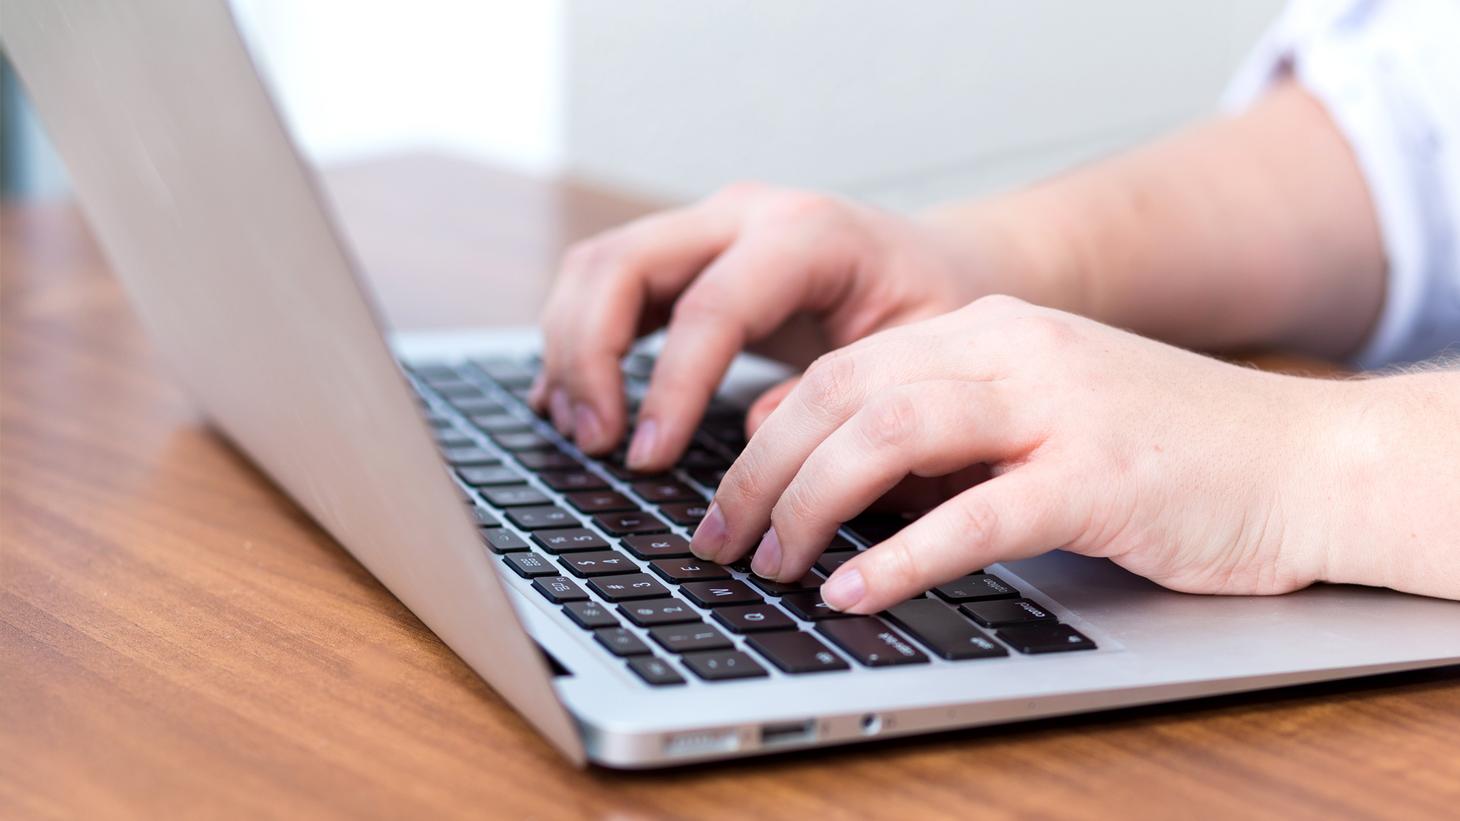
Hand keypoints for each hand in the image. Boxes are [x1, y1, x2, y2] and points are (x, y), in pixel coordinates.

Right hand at [531, 182, 986, 470]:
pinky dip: (578, 341)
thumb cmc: (933, 311)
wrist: (939, 265)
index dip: (668, 386)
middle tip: (598, 443)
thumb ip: (847, 395)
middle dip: (589, 356)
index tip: (648, 460)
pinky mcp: (686, 255)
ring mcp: (707, 227)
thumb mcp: (918, 358)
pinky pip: (606, 284)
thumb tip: (755, 437)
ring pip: (598, 265)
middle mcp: (745, 214)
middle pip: (622, 262)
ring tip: (582, 433)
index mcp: (808, 234)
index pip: (710, 305)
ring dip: (571, 348)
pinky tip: (574, 404)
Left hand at [690, 296, 1350, 612]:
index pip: (841, 368)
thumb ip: (937, 418)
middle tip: (719, 537)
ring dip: (810, 507)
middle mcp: (1012, 351)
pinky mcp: (1097, 479)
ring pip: (887, 439)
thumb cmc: (1161, 447)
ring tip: (772, 564)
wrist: (1302, 459)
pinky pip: (972, 516)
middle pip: (843, 396)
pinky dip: (899, 558)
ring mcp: (1056, 409)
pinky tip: (853, 592)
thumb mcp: (1034, 407)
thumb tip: (817, 457)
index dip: (766, 433)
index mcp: (988, 329)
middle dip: (762, 474)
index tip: (726, 492)